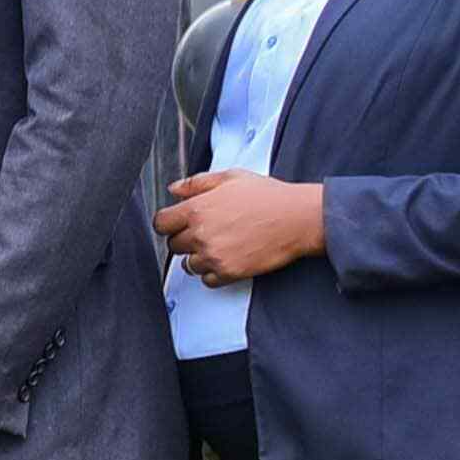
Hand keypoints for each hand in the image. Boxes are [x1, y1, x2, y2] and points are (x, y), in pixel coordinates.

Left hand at [160, 168, 329, 291]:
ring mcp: (214, 255)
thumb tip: (174, 189)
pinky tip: (227, 260)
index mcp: (197, 209)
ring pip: (188, 265)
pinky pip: (207, 280)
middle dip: (186, 240)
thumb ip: (197, 183)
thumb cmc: (269, 197)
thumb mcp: (231, 178)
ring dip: (199, 259)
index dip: (169, 224)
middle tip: (205, 234)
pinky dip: (214, 274)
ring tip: (220, 247)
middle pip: (173, 245)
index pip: (160, 223)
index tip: (177, 225)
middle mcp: (200, 234)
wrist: (298, 219)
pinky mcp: (229, 272)